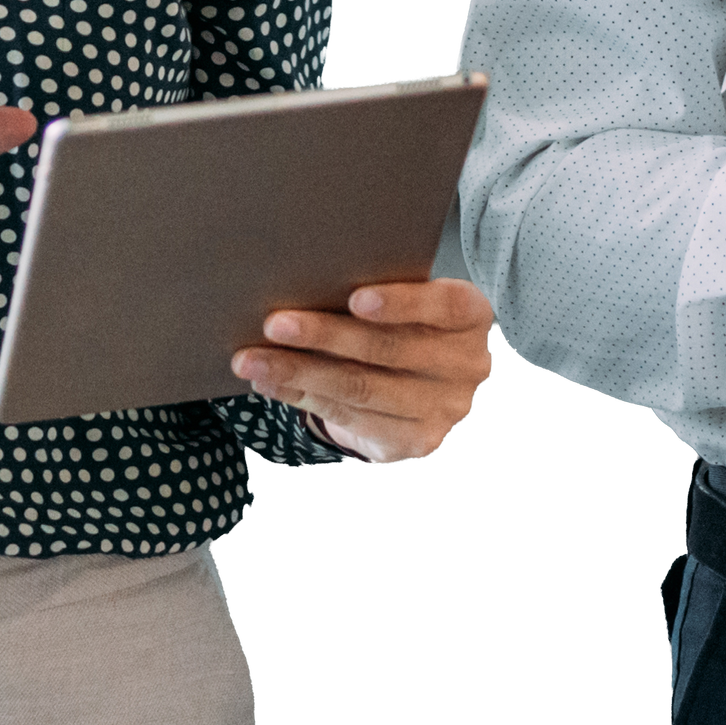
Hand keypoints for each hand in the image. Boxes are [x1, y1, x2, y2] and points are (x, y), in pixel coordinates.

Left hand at [231, 279, 494, 463]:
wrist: (419, 385)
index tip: (355, 299)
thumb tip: (303, 283)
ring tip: (254, 359)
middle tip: (275, 324)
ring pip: (362, 388)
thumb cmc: (402, 324)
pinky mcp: (416, 441)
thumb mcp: (403, 302)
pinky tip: (271, 382)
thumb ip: (372, 294)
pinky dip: (303, 397)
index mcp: (471, 316)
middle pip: (389, 350)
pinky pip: (351, 418)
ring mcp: (444, 408)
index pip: (444, 305)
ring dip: (300, 372)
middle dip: (325, 336)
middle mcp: (466, 365)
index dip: (402, 303)